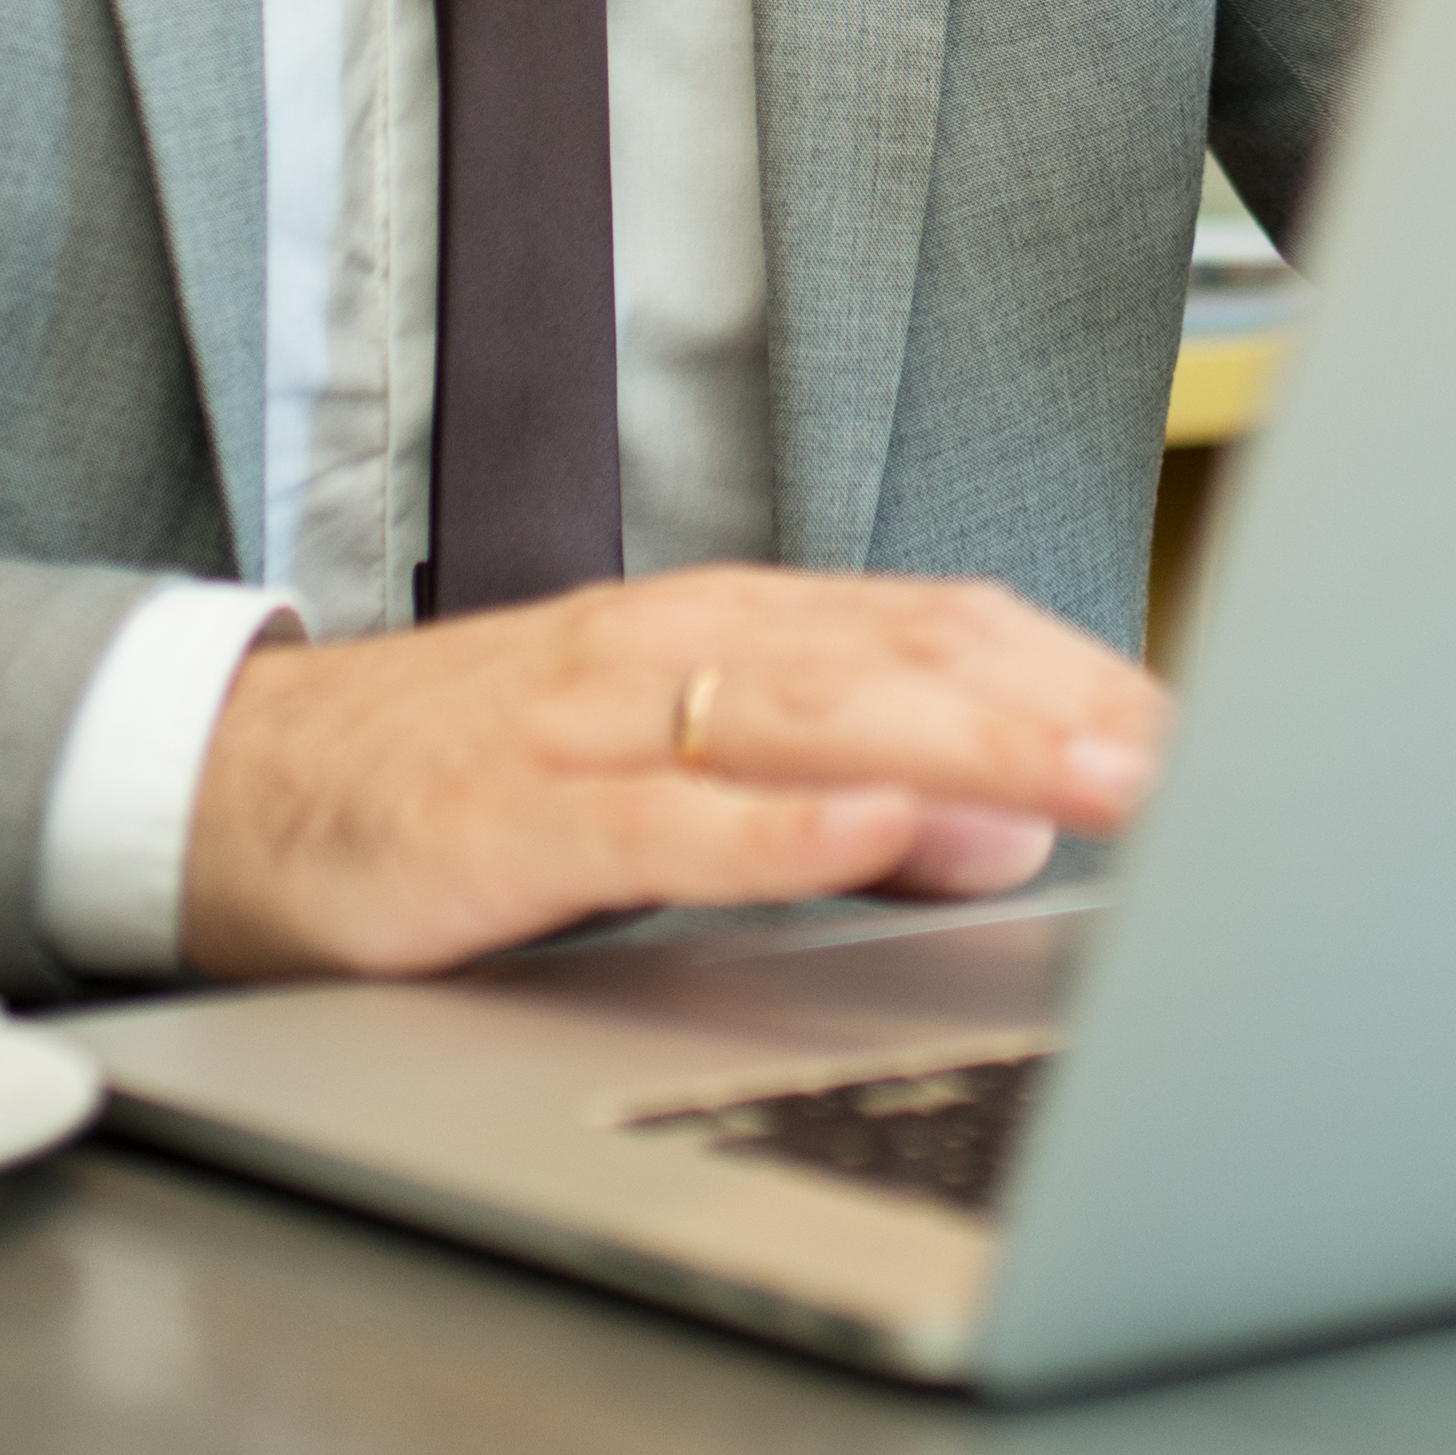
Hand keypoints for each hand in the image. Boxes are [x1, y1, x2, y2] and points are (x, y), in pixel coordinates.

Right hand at [175, 568, 1165, 980]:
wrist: (244, 786)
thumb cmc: (480, 780)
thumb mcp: (684, 779)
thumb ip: (848, 796)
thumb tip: (1005, 825)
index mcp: (734, 629)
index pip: (949, 625)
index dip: (1084, 674)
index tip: (1211, 735)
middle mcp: (681, 646)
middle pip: (908, 658)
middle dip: (1063, 708)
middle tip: (1194, 762)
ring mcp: (596, 722)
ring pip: (813, 715)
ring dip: (970, 746)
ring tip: (1094, 781)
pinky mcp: (516, 814)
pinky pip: (670, 817)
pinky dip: (786, 823)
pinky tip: (880, 829)